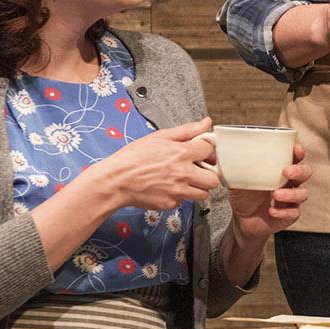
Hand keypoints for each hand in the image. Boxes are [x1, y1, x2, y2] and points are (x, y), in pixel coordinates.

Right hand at [80, 118, 221, 211]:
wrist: (116, 180)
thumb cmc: (133, 158)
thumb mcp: (160, 136)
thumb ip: (187, 131)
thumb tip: (206, 123)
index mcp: (182, 153)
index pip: (210, 151)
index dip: (206, 151)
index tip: (200, 152)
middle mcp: (183, 173)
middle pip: (213, 179)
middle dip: (207, 174)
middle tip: (197, 170)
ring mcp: (178, 191)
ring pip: (203, 193)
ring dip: (196, 187)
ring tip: (183, 179)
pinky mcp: (170, 204)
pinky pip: (184, 202)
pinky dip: (179, 196)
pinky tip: (168, 187)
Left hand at [225, 143, 311, 242]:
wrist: (242, 221)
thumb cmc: (243, 196)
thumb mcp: (237, 181)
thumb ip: (236, 169)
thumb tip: (227, 155)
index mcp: (279, 170)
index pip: (294, 157)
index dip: (298, 152)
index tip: (295, 149)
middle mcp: (288, 183)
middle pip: (305, 172)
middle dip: (299, 171)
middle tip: (286, 171)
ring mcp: (290, 199)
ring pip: (302, 194)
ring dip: (291, 194)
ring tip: (275, 195)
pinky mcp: (289, 215)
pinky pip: (294, 212)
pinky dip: (284, 212)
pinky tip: (272, 210)